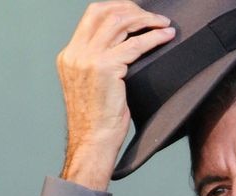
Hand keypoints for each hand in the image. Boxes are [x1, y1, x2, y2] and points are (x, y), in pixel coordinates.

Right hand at [57, 0, 174, 190]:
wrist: (93, 142)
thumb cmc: (100, 120)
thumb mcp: (93, 85)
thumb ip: (101, 64)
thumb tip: (127, 47)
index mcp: (69, 55)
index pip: (92, 15)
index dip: (118, 8)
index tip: (139, 13)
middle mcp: (75, 53)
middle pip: (104, 11)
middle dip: (132, 9)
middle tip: (154, 18)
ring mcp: (87, 59)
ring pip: (119, 22)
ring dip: (146, 20)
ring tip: (163, 24)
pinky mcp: (104, 68)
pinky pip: (135, 44)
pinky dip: (154, 37)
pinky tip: (166, 37)